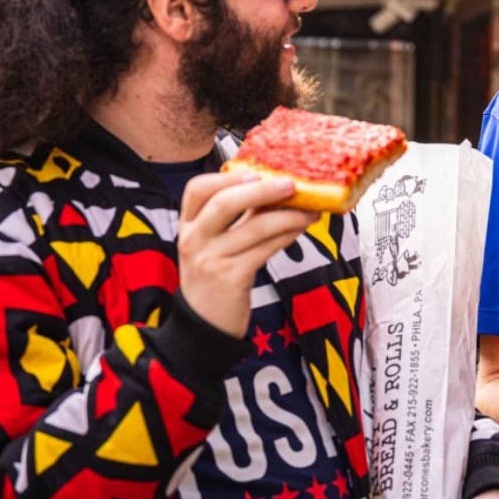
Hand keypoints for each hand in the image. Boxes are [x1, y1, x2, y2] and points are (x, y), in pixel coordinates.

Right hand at [177, 172, 318, 337]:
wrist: (205, 325)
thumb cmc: (215, 276)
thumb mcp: (215, 243)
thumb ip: (236, 217)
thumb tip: (274, 186)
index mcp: (188, 225)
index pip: (196, 189)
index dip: (226, 177)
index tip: (255, 173)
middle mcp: (193, 240)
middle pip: (224, 203)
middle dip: (261, 190)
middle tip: (291, 184)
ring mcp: (210, 259)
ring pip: (253, 227)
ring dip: (287, 215)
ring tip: (310, 210)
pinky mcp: (231, 278)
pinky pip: (265, 249)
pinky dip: (287, 235)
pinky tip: (302, 228)